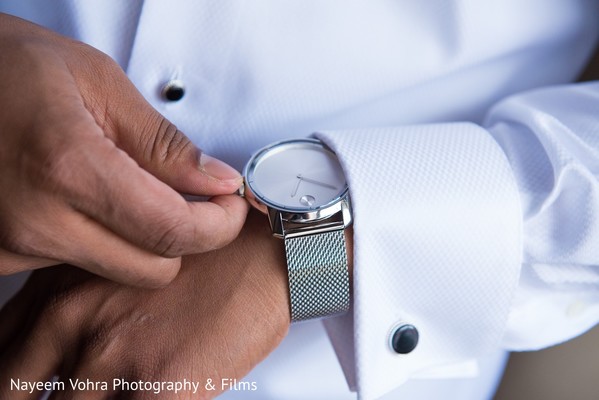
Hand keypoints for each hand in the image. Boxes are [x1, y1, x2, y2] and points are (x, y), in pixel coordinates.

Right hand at [0, 13, 247, 285]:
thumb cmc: (5, 67)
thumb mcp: (97, 82)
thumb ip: (163, 143)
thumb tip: (216, 181)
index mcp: (67, 167)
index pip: (171, 230)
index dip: (217, 225)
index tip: (230, 207)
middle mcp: (36, 220)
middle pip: (152, 268)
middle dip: (185, 237)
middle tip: (193, 200)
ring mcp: (12, 247)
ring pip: (118, 270)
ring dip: (139, 237)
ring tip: (124, 187)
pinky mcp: (0, 258)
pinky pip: (77, 265)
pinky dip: (98, 240)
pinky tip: (88, 202)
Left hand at [0, 210, 290, 398]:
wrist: (264, 251)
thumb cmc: (205, 256)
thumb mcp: (122, 264)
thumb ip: (79, 304)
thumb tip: (62, 354)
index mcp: (59, 291)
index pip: (0, 354)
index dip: (8, 384)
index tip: (23, 390)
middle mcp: (73, 321)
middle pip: (12, 391)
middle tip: (66, 397)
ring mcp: (112, 355)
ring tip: (113, 397)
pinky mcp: (158, 386)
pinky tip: (151, 399)